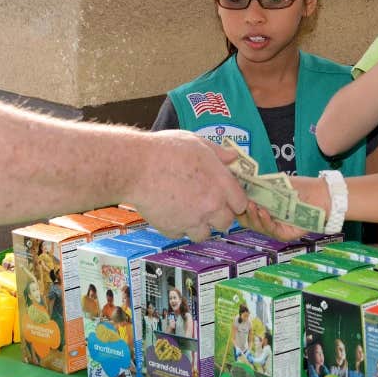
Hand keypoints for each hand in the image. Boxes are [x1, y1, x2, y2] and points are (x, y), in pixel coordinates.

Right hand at [125, 132, 247, 240]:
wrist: (136, 167)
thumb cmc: (166, 150)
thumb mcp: (197, 142)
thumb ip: (219, 153)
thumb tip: (233, 158)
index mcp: (222, 185)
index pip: (241, 204)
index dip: (234, 201)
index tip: (226, 198)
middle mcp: (211, 206)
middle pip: (226, 222)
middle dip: (219, 216)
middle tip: (206, 206)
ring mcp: (192, 220)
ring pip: (205, 234)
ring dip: (199, 226)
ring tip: (188, 212)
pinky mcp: (172, 229)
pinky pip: (181, 234)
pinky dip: (177, 227)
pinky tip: (170, 213)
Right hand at [239, 174, 330, 240]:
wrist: (322, 195)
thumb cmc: (301, 188)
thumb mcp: (277, 183)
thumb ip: (260, 184)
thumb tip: (239, 180)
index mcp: (262, 206)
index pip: (242, 208)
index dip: (236, 203)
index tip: (231, 194)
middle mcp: (266, 218)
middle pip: (245, 220)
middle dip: (242, 211)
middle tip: (241, 201)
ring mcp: (275, 228)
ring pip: (256, 226)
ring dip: (252, 215)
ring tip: (252, 205)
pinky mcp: (285, 234)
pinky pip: (271, 230)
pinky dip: (265, 221)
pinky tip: (263, 212)